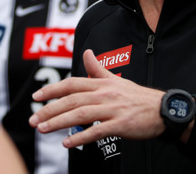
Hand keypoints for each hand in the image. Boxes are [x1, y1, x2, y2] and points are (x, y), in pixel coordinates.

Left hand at [29, 49, 165, 147]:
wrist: (162, 110)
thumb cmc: (138, 97)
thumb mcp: (117, 80)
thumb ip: (98, 69)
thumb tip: (87, 53)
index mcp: (103, 84)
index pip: (73, 84)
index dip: (53, 89)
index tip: (37, 96)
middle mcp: (106, 94)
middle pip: (72, 100)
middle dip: (49, 109)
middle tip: (33, 119)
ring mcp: (113, 109)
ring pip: (81, 115)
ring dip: (59, 122)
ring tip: (43, 129)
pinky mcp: (121, 125)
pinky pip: (97, 131)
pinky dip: (80, 137)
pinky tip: (67, 142)